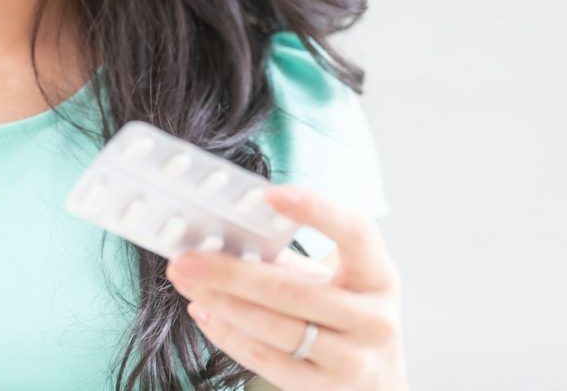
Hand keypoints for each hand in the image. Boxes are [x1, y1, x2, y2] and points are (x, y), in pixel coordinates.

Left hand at [165, 185, 408, 390]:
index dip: (316, 210)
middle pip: (293, 290)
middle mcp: (374, 319)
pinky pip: (267, 361)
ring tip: (187, 281)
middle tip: (187, 256)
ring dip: (221, 302)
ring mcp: (353, 361)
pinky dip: (228, 334)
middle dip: (231, 272)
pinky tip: (204, 311)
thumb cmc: (347, 316)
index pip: (356, 233)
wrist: (379, 382)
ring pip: (275, 328)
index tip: (269, 195)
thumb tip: (223, 238)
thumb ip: (290, 259)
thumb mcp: (336, 280)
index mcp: (379, 276)